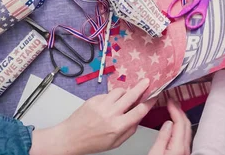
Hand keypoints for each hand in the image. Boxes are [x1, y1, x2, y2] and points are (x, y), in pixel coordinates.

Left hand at [30, 78, 156, 154]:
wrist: (70, 137)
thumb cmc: (92, 142)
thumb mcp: (115, 142)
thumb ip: (129, 130)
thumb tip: (138, 118)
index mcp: (118, 126)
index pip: (139, 110)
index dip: (149, 102)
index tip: (154, 96)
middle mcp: (111, 113)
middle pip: (131, 95)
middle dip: (141, 87)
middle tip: (147, 81)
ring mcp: (101, 104)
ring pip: (119, 91)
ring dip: (125, 92)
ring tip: (125, 96)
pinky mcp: (93, 99)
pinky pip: (108, 94)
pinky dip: (112, 97)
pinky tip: (109, 104)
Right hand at [148, 99, 191, 154]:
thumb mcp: (155, 153)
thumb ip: (162, 138)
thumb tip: (168, 123)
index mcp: (178, 147)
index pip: (180, 123)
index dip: (175, 109)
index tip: (170, 101)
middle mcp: (185, 149)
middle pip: (186, 125)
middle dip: (180, 111)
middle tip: (173, 102)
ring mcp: (185, 151)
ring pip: (187, 130)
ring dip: (181, 117)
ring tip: (175, 109)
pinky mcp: (183, 153)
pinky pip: (185, 135)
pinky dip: (181, 125)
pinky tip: (175, 124)